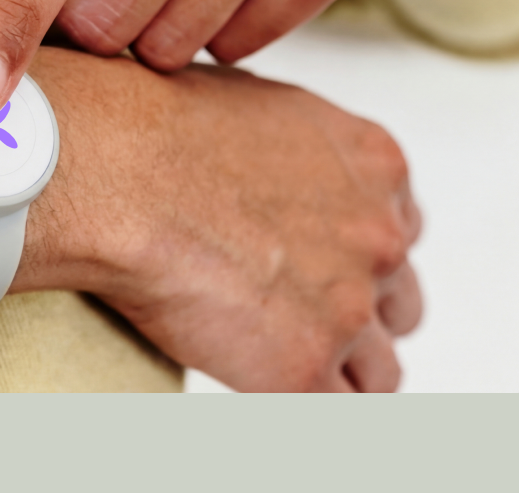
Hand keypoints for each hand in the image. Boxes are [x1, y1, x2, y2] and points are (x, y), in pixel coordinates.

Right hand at [0, 48, 424, 391]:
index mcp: (375, 165)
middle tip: (300, 316)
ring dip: (338, 371)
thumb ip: (296, 152)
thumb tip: (269, 170)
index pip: (399, 229)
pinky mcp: (304, 365)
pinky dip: (298, 405)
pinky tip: (260, 388)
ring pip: (380, 370)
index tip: (318, 264)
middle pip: (399, 300)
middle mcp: (378, 235)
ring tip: (279, 364)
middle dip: (358, 312)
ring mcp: (349, 305)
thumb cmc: (160, 125)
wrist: (119, 171)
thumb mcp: (260, 106)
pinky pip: (332, 411)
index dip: (355, 253)